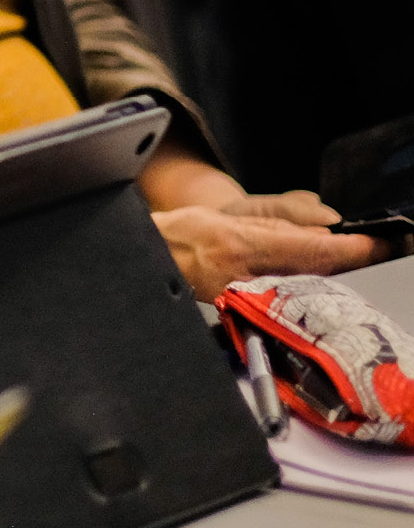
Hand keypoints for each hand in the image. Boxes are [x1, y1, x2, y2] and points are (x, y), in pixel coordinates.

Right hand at [139, 140, 384, 297]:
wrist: (148, 259)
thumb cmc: (182, 233)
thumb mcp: (230, 217)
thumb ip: (276, 224)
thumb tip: (322, 231)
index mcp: (240, 245)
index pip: (310, 249)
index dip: (351, 249)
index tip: (379, 243)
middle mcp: (245, 275)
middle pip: (315, 273)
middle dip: (350, 261)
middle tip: (380, 249)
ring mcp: (244, 297)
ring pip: (304, 287)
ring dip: (333, 274)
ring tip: (358, 257)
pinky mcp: (242, 310)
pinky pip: (286, 298)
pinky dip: (309, 286)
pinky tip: (321, 281)